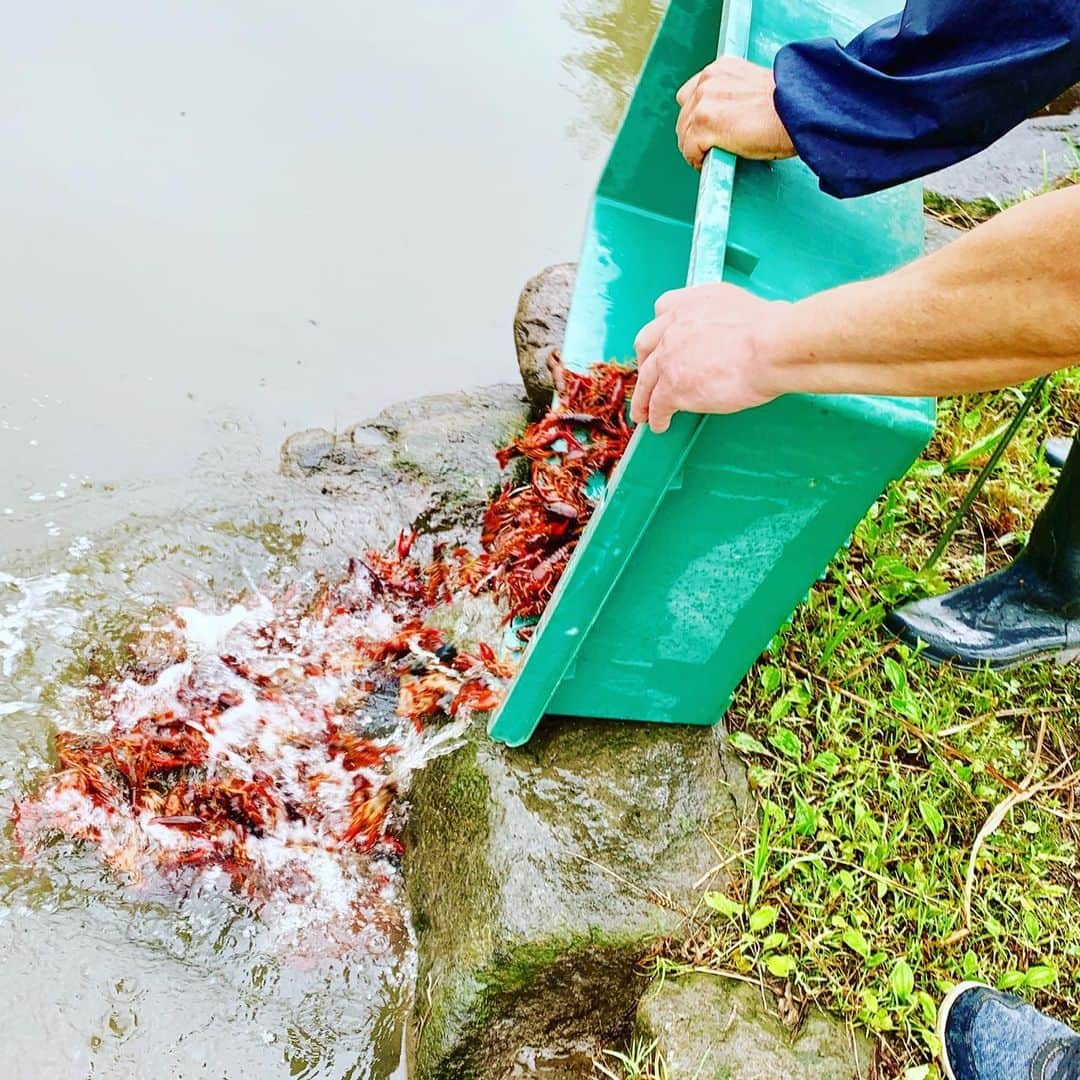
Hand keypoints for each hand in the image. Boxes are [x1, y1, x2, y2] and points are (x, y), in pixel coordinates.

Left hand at [630, 283, 784, 432]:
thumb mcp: (743, 309)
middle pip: (646, 346)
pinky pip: (657, 405)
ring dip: (644, 397)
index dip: (660, 332)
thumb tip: (735, 332)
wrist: (772, 347)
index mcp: (692, 302)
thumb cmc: (773, 331)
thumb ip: (726, 319)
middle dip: (646, 364)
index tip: (661, 343)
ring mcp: (668, 356)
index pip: (662, 311)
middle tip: (649, 378)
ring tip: (645, 411)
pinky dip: (656, 416)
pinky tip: (660, 424)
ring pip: (647, 380)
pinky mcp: (671, 386)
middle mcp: (673, 324)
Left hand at [676, 57, 795, 168]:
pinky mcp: (705, 125)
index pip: (692, 94)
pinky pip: (689, 150)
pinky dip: (696, 160)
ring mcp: (704, 102)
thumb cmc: (787, 106)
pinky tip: (708, 163)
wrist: (798, 112)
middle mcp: (708, 81)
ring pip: (684, 134)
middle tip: (708, 148)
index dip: (697, 115)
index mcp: (720, 69)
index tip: (707, 130)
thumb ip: (734, 95)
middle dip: (693, 134)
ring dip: (693, 149)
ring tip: (708, 157)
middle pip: (684, 116)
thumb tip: (726, 117)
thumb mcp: (755, 88)